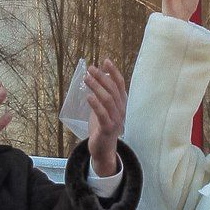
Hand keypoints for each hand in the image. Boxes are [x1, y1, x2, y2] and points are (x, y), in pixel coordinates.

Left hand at [85, 60, 127, 176]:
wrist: (104, 149)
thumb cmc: (103, 126)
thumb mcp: (105, 107)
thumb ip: (104, 93)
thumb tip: (101, 75)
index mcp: (122, 103)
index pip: (120, 84)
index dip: (114, 72)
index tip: (106, 61)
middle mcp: (121, 110)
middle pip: (113, 89)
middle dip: (102, 77)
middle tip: (90, 69)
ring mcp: (116, 119)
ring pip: (108, 100)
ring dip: (97, 87)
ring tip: (87, 78)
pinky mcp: (108, 128)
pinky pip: (102, 114)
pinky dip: (96, 104)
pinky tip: (88, 96)